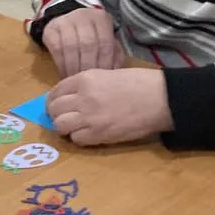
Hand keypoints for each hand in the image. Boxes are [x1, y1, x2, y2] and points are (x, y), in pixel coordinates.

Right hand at [41, 7, 123, 77]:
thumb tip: (113, 73)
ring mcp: (65, 21)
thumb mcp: (106, 41)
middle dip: (88, 67)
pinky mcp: (50, 29)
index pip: (105, 43)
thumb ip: (113, 55)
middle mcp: (83, 15)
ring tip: (76, 81)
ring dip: (73, 68)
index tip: (103, 80)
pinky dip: (61, 64)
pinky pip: (57, 49)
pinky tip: (65, 75)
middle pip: (88, 44)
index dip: (104, 63)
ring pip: (71, 47)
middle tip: (88, 84)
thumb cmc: (92, 36)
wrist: (69, 22)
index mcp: (101, 19)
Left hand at [47, 68, 172, 145]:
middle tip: (64, 116)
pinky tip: (88, 133)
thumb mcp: (107, 74)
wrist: (160, 99)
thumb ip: (87, 85)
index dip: (54, 99)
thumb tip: (72, 95)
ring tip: (75, 126)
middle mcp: (83, 98)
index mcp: (85, 79)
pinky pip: (77, 139)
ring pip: (60, 125)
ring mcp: (89, 117)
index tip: (58, 104)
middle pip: (54, 109)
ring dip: (65, 127)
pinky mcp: (99, 134)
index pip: (56, 91)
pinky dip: (79, 138)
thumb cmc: (139, 83)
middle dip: (56, 113)